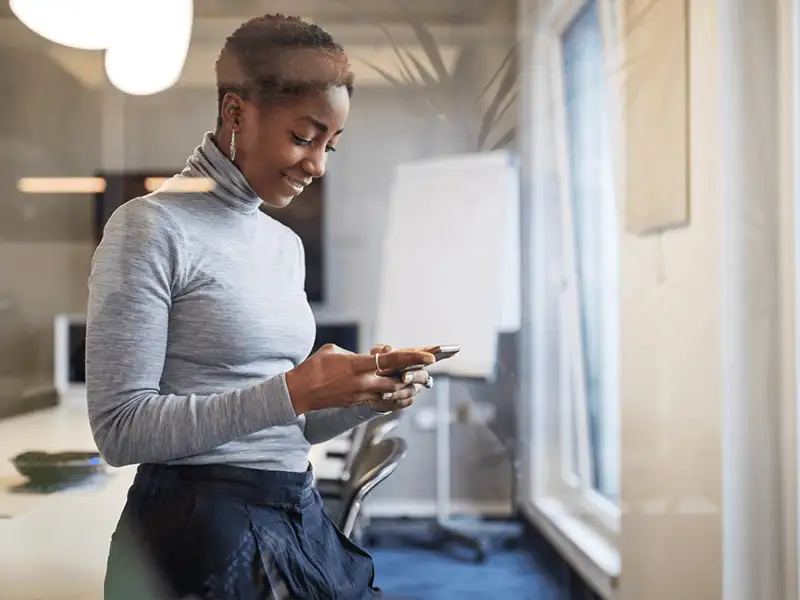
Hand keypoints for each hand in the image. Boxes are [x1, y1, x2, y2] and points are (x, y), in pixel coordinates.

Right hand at [284, 344, 434, 414]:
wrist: (299, 392)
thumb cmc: (314, 367)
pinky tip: (407, 396)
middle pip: (399, 380)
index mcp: (357, 365)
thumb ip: (358, 353)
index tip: (430, 357)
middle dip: (418, 376)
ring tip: (422, 383)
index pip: (392, 360)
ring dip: (410, 388)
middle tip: (431, 372)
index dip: (413, 358)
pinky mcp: (358, 403)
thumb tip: (373, 357)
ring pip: (394, 394)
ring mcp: (361, 395)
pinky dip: (397, 399)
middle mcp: (363, 382)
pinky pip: (383, 403)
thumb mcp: (335, 350)